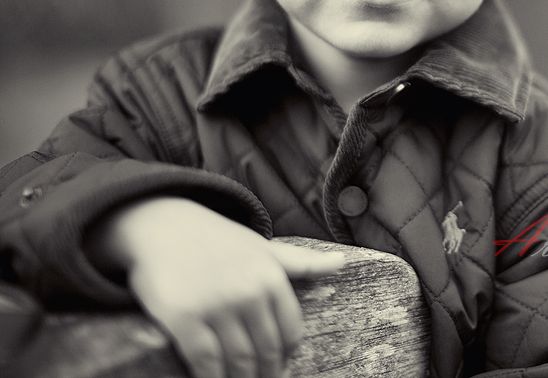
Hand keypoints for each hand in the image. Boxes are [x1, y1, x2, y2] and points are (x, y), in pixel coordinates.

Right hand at [87, 197, 344, 377]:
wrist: (164, 226)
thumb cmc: (218, 241)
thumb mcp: (263, 248)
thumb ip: (302, 262)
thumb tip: (342, 263)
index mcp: (272, 278)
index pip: (290, 333)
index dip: (285, 357)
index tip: (278, 367)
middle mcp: (249, 292)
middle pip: (266, 352)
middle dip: (264, 374)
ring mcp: (217, 305)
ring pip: (238, 361)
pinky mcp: (184, 318)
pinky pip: (205, 362)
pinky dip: (211, 377)